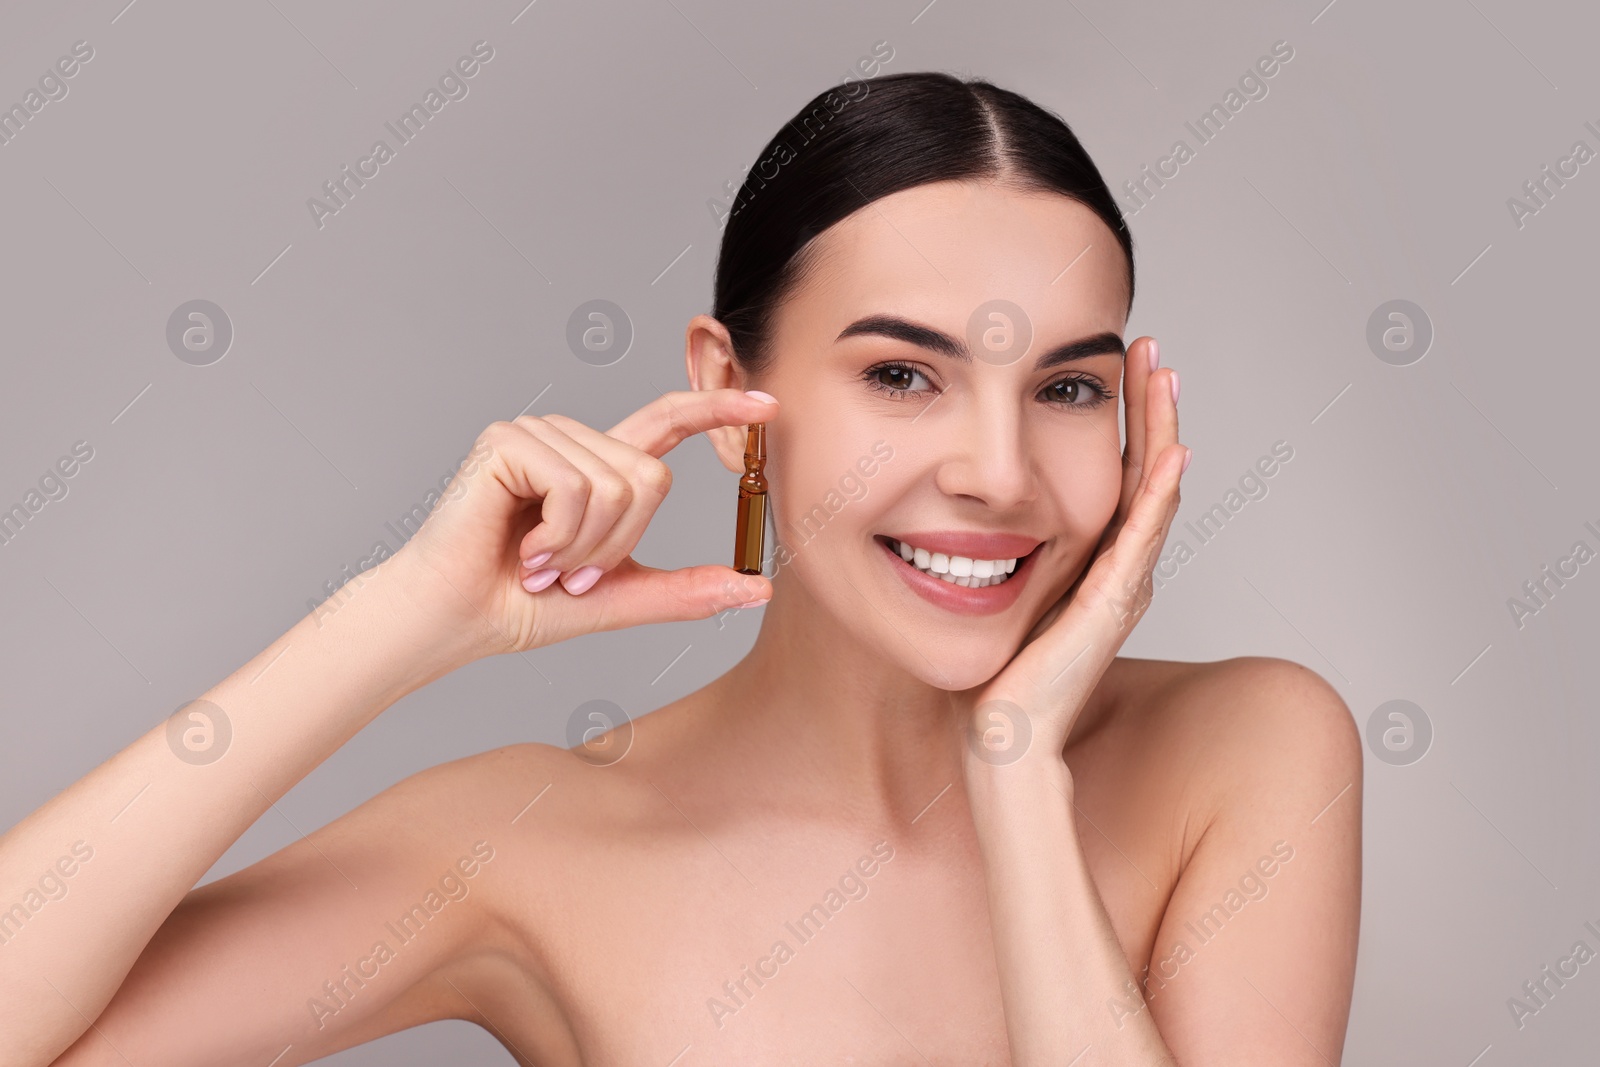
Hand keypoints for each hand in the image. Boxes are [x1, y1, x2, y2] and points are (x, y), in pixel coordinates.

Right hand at [387, 388, 778, 660]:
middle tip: (568, 572)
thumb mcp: (619, 596)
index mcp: (598, 468)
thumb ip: (684, 590)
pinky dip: (559, 535)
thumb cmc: (520, 606)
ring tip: (540, 563)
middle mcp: (572, 441)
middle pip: (651, 477)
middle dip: (618, 543)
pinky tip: (523, 550)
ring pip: (617, 484)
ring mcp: (539, 434)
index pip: (667, 423)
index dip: (717, 409)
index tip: (768, 404)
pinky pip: (577, 487)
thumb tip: (758, 589)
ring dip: (584, 546)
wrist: (454, 622)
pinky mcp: (509, 440)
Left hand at [959, 337, 1186, 767]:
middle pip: (1147, 470)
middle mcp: (1119, 569)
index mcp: (1095, 563)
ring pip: (1154, 492)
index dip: (1125, 419)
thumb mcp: (998, 593)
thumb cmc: (991, 677)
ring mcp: (1122, 585)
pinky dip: (1158, 493)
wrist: (1002, 737)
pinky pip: (1141, 538)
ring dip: (1162, 430)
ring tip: (1165, 374)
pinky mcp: (1112, 603)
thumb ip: (999, 553)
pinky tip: (1170, 452)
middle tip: (1152, 348)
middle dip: (1150, 407)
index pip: (1120, 474)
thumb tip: (957, 509)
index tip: (1120, 365)